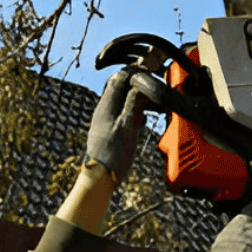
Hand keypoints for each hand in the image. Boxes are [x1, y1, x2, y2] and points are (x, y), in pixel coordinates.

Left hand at [84, 66, 149, 183]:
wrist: (101, 177)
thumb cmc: (113, 155)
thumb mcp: (128, 127)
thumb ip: (134, 105)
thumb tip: (140, 86)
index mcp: (106, 106)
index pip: (119, 79)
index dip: (134, 73)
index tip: (148, 73)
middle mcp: (103, 111)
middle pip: (119, 89)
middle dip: (135, 85)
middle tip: (151, 87)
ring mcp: (105, 121)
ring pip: (121, 101)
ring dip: (135, 99)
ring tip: (149, 103)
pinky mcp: (108, 130)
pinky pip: (121, 114)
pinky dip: (132, 112)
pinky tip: (141, 120)